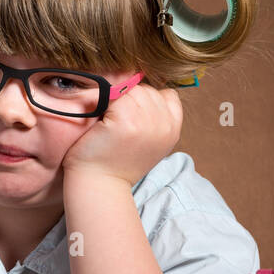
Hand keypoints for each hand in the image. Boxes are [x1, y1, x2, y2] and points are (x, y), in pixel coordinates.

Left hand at [60, 84, 182, 187]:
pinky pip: (116, 95)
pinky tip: (103, 125)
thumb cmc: (118, 162)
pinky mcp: (125, 120)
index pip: (168, 95)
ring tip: (111, 125)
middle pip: (148, 90)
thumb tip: (146, 90)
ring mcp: (146, 122)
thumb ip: (155, 119)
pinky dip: (106, 106)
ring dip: (118, 101)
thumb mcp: (150, 142)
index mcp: (173, 130)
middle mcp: (164, 125)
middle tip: (118, 125)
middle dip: (131, 101)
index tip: (134, 118)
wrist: (100, 184)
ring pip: (133, 90)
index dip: (148, 101)